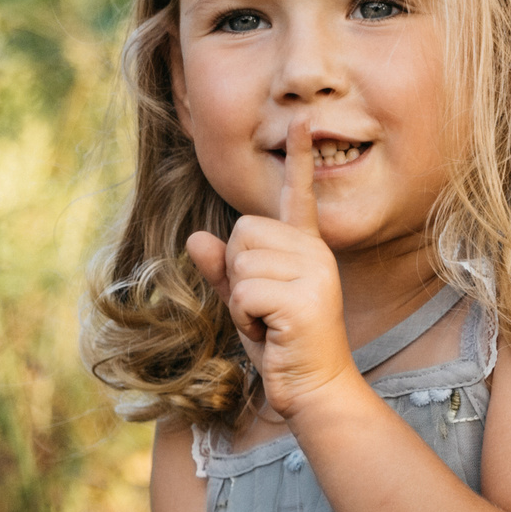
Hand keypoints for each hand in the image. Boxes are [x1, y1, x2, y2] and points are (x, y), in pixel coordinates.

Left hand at [185, 116, 357, 422]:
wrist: (314, 389)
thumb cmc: (282, 346)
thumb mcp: (245, 303)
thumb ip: (223, 271)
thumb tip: (196, 239)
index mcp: (305, 249)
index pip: (297, 196)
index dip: (298, 159)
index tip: (299, 121)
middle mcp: (314, 252)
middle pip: (242, 232)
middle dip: (238, 273)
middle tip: (265, 308)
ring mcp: (313, 272)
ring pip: (240, 261)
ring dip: (240, 300)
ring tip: (269, 321)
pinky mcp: (304, 297)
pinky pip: (244, 290)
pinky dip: (244, 317)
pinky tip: (271, 332)